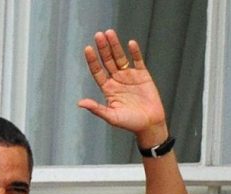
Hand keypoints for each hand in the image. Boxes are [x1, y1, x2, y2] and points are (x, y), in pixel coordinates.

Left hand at [78, 29, 167, 145]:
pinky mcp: (143, 75)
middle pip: (108, 61)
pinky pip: (137, 61)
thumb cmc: (129, 123)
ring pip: (120, 58)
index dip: (93, 60)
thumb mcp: (111, 116)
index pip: (97, 71)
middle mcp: (117, 80)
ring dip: (115, 45)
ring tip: (110, 33)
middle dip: (103, 48)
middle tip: (98, 35)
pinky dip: (134, 52)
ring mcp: (129, 76)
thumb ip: (96, 109)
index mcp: (108, 89)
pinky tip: (130, 43)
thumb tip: (80, 103)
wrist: (149, 124)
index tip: (88, 49)